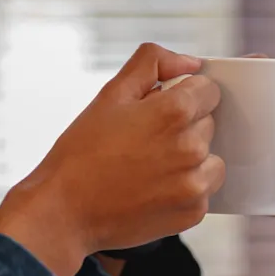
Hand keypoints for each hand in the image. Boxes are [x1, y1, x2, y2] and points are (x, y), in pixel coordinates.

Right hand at [0, 43, 223, 275]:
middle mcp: (191, 147)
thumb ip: (152, 63)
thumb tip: (190, 63)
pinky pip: (204, 189)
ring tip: (150, 167)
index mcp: (174, 111)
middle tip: (144, 141)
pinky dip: (185, 188)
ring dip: (190, 159)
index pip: (208, 90)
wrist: (64, 212)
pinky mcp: (193, 211)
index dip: (183, 95)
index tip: (160, 111)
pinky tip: (153, 189)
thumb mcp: (110, 94)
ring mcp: (194, 183)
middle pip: (208, 123)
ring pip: (211, 157)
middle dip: (183, 127)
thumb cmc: (82, 153)